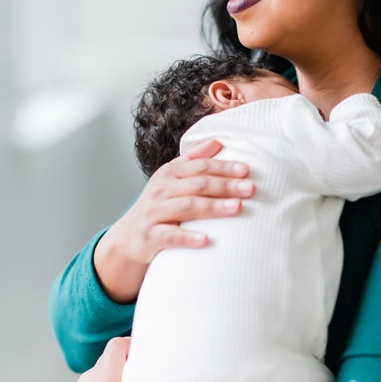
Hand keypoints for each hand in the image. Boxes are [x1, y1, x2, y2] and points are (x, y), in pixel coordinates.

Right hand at [94, 139, 254, 301]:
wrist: (130, 235)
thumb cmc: (159, 204)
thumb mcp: (172, 178)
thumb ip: (193, 159)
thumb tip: (217, 141)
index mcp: (169, 173)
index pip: (200, 166)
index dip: (223, 167)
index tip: (246, 170)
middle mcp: (161, 189)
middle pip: (198, 185)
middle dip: (226, 185)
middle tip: (250, 188)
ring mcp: (154, 212)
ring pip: (187, 207)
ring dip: (214, 207)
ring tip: (237, 207)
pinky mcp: (150, 236)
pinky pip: (170, 236)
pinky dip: (188, 237)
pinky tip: (206, 240)